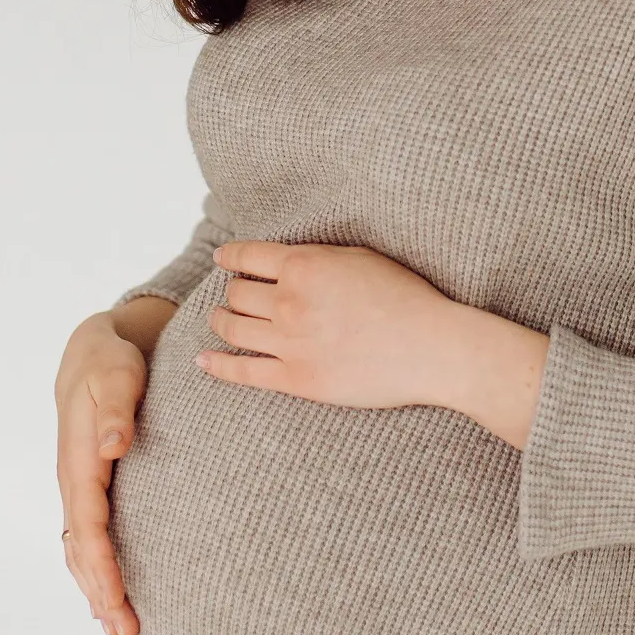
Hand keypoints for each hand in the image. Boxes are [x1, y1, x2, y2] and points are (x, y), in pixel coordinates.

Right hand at [55, 308, 156, 634]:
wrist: (93, 351)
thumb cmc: (110, 363)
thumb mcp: (117, 376)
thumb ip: (116, 409)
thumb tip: (114, 444)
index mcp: (79, 461)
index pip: (89, 526)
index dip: (102, 566)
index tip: (119, 600)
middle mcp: (74, 481)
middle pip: (82, 549)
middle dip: (100, 592)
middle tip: (126, 631)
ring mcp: (78, 487)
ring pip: (80, 549)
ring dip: (96, 589)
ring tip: (119, 627)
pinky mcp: (88, 487)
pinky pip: (85, 537)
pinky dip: (93, 570)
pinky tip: (105, 595)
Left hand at [197, 241, 551, 447]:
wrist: (430, 347)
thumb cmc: (404, 297)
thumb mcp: (359, 257)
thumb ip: (317, 256)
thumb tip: (286, 259)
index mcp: (304, 265)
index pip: (248, 256)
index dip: (230, 256)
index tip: (222, 259)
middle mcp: (289, 301)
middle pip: (238, 293)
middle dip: (233, 290)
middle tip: (234, 293)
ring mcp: (289, 342)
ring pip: (234, 327)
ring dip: (221, 320)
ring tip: (220, 319)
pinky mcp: (296, 379)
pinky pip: (243, 371)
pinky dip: (218, 365)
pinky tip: (204, 361)